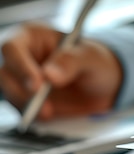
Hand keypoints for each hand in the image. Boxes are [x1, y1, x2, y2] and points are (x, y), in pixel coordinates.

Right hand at [0, 22, 122, 119]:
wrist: (104, 86)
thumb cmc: (95, 62)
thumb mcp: (90, 57)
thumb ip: (72, 61)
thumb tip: (51, 73)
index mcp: (32, 37)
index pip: (12, 48)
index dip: (21, 66)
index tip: (38, 84)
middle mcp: (22, 58)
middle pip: (4, 73)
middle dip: (20, 91)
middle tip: (43, 105)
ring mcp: (22, 80)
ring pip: (9, 93)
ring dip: (26, 105)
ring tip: (49, 112)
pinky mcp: (27, 100)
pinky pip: (21, 110)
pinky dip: (32, 116)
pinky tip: (48, 115)